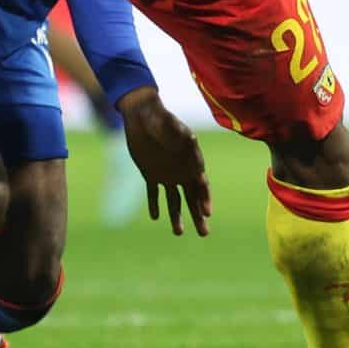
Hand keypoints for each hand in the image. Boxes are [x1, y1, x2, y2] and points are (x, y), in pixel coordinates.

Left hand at [117, 87, 210, 235]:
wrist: (141, 114)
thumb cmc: (159, 117)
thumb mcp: (170, 125)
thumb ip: (179, 135)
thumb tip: (191, 140)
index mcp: (191, 161)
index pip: (201, 185)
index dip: (205, 199)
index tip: (207, 213)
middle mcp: (181, 170)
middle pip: (192, 198)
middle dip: (198, 216)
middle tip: (204, 233)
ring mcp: (166, 173)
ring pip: (174, 200)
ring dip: (177, 216)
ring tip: (178, 232)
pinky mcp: (151, 173)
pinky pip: (154, 193)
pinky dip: (155, 204)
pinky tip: (155, 217)